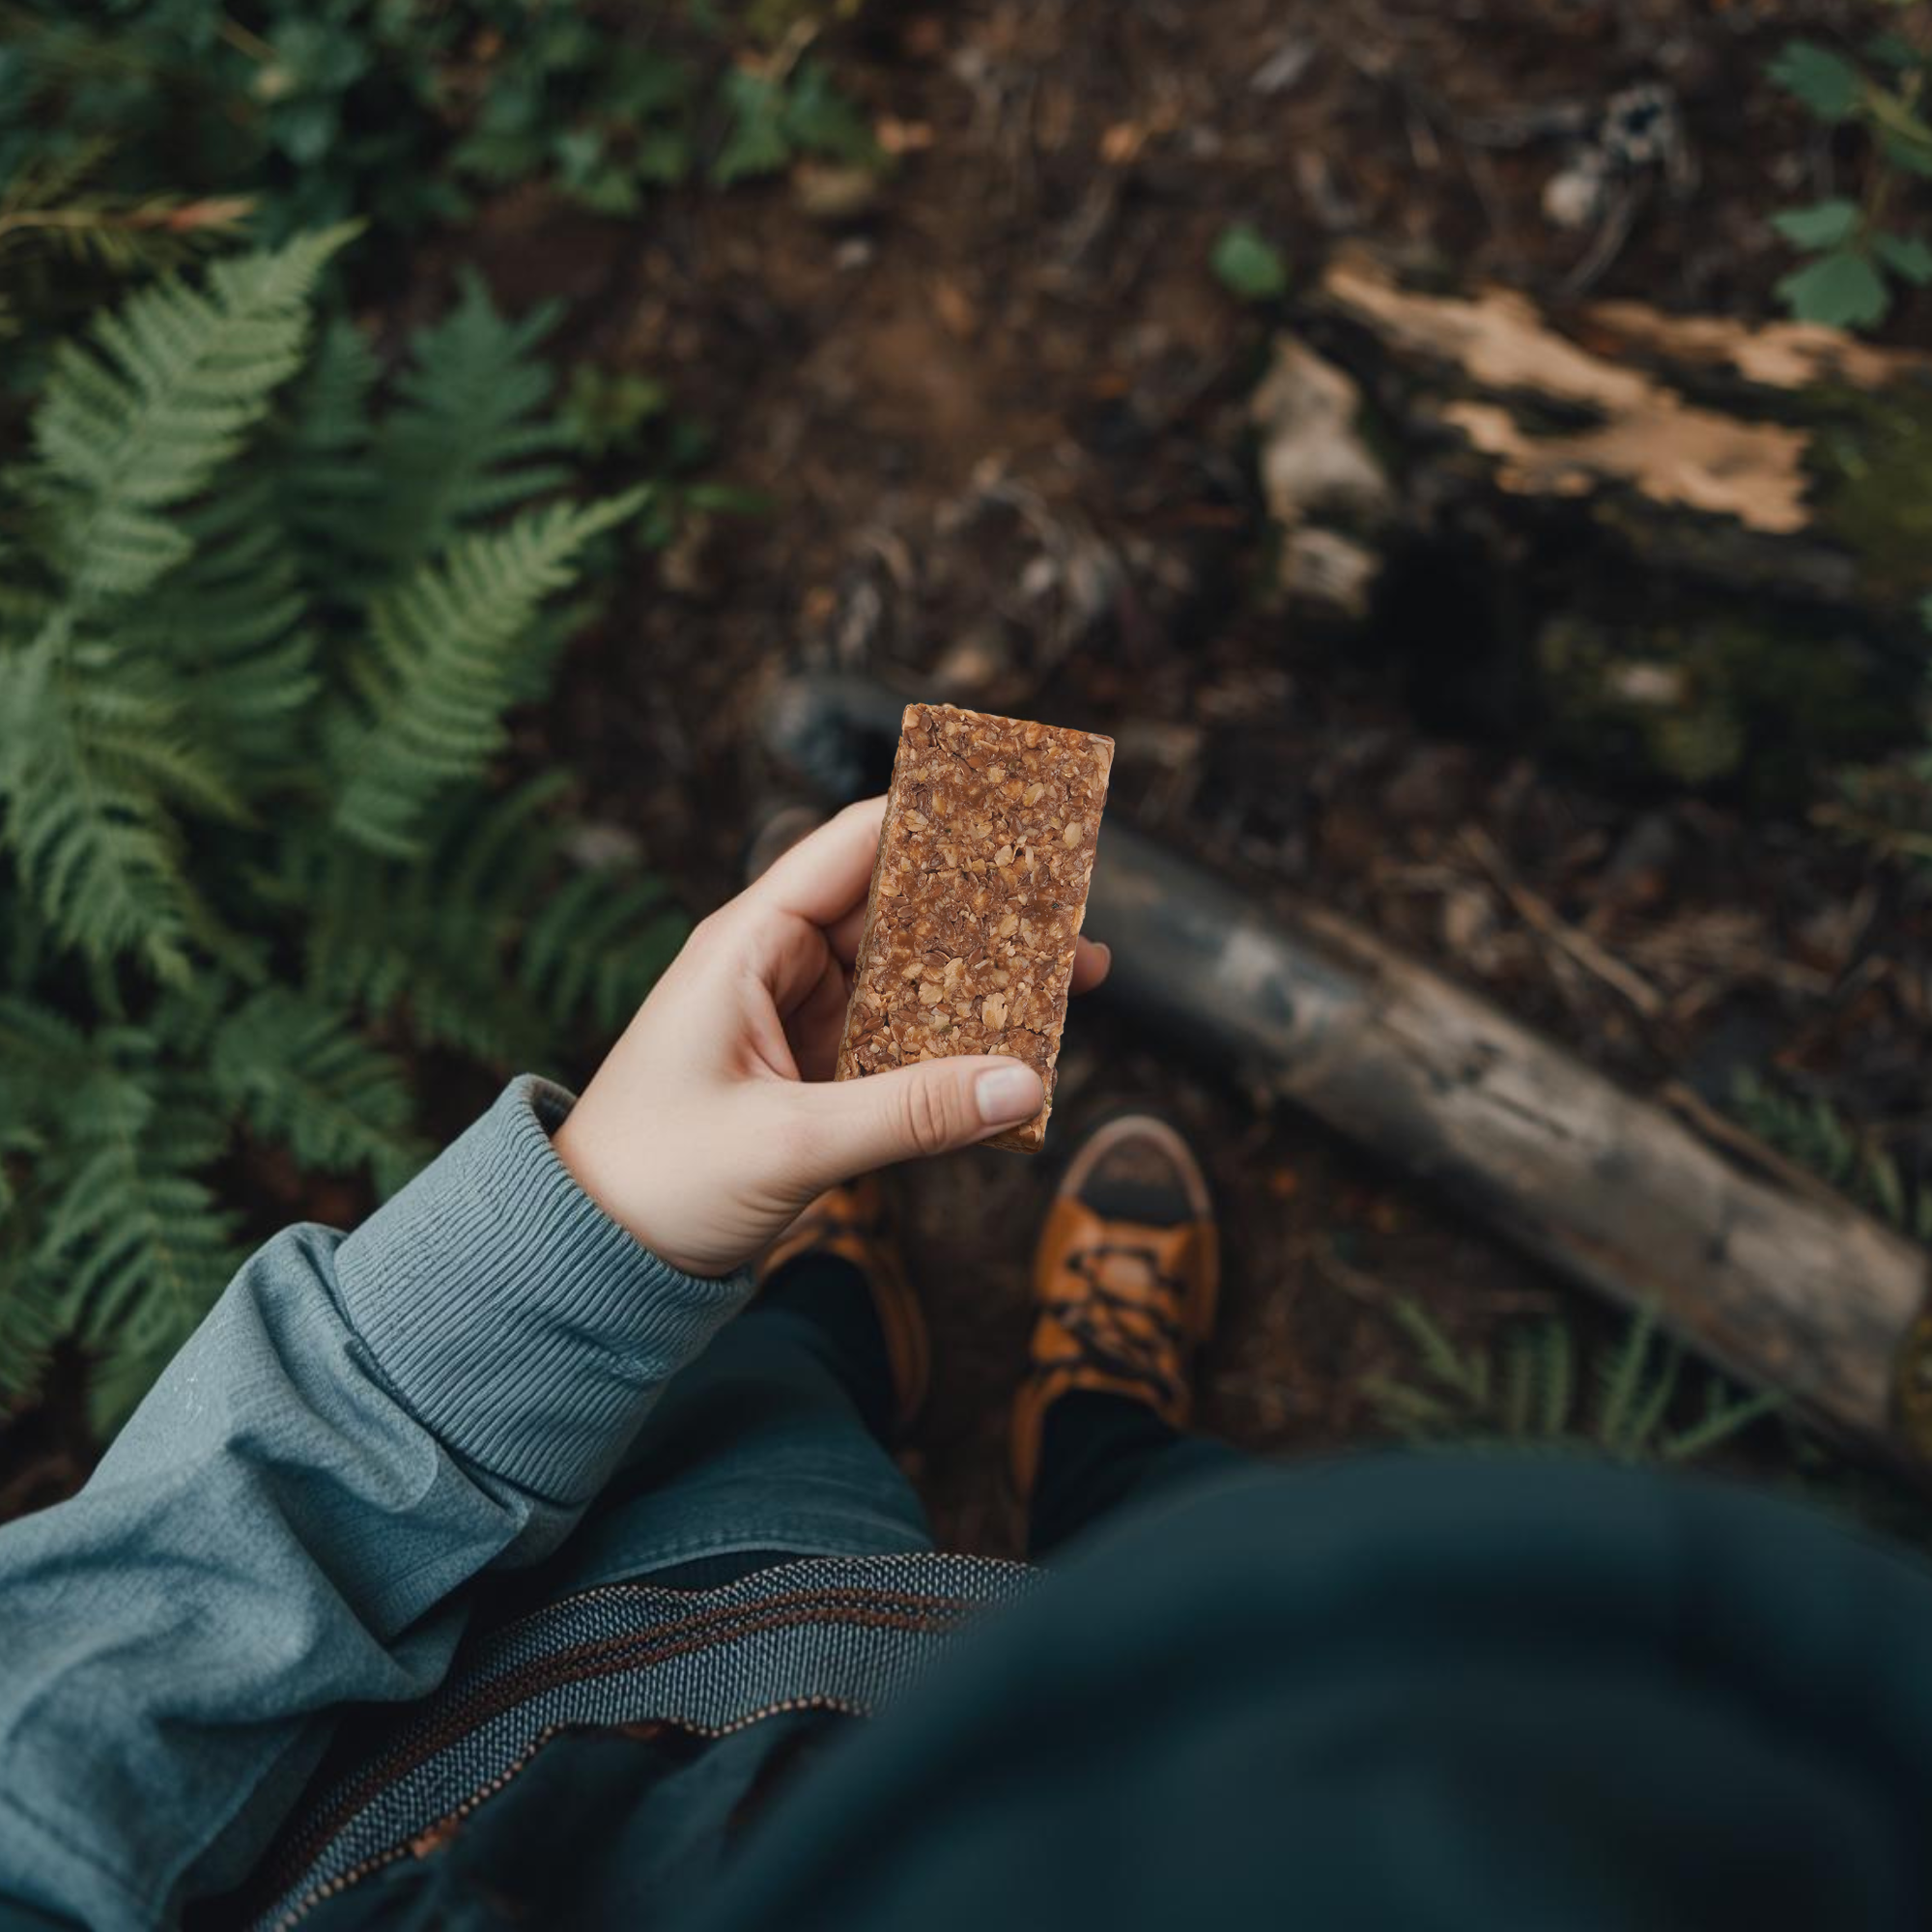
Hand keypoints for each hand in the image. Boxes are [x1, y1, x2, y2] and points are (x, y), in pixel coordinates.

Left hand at [552, 797, 1111, 1276]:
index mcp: (748, 946)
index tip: (1019, 805)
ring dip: (982, 978)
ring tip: (1074, 975)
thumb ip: (911, 1113)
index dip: (936, 820)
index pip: (853, 847)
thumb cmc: (657, 1180)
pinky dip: (954, 1042)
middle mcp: (776, 968)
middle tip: (1074, 909)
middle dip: (987, 908)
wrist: (593, 1257)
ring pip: (909, 979)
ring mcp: (797, 1021)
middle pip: (899, 911)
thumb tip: (1024, 1082)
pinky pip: (899, 1041)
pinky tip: (1015, 1049)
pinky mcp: (812, 1075)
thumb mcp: (790, 1144)